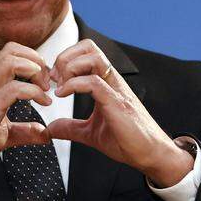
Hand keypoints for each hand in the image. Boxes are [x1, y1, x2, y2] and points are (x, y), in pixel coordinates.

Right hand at [0, 42, 53, 188]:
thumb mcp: (4, 135)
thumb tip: (44, 133)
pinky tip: (43, 104)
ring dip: (34, 70)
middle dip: (36, 59)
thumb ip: (25, 131)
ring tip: (44, 89)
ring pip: (11, 61)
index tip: (45, 82)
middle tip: (46, 82)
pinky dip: (34, 92)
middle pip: (12, 49)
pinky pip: (14, 88)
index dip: (33, 61)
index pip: (11, 54)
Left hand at [46, 39, 193, 186]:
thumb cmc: (127, 140)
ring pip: (93, 57)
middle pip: (89, 47)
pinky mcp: (117, 103)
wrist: (149, 154)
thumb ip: (70, 127)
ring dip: (69, 67)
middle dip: (65, 57)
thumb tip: (50, 129)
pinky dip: (73, 85)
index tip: (53, 80)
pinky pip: (94, 82)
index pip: (86, 53)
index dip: (65, 60)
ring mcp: (116, 90)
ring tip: (60, 86)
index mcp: (106, 83)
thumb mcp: (90, 133)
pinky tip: (62, 95)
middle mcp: (112, 81)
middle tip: (54, 79)